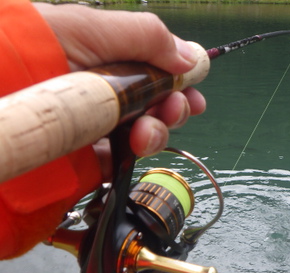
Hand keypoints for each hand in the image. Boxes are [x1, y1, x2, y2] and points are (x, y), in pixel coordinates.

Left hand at [33, 4, 205, 176]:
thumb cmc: (31, 53)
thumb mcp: (89, 29)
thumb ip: (146, 36)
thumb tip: (192, 58)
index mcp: (107, 59)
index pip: (154, 70)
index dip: (180, 80)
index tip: (194, 90)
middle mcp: (106, 93)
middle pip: (156, 104)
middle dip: (173, 107)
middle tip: (174, 108)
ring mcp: (98, 128)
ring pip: (145, 134)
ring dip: (158, 132)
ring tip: (145, 132)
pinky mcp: (88, 161)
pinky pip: (122, 162)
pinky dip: (134, 157)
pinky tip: (132, 148)